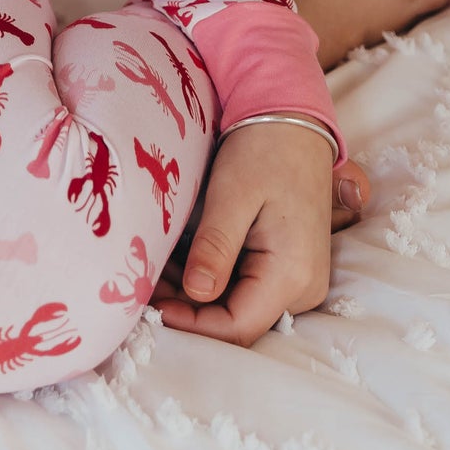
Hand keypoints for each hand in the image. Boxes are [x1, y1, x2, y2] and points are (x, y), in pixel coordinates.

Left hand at [154, 124, 361, 344]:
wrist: (294, 122)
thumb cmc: (264, 150)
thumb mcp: (232, 194)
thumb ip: (215, 247)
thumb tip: (195, 293)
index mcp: (293, 274)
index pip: (239, 327)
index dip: (193, 324)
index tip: (151, 306)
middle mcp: (304, 287)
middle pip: (239, 322)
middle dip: (190, 310)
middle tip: (146, 285)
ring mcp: (300, 279)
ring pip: (240, 308)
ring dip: (197, 296)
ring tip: (157, 272)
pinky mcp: (290, 267)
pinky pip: (247, 289)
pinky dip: (212, 280)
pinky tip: (181, 262)